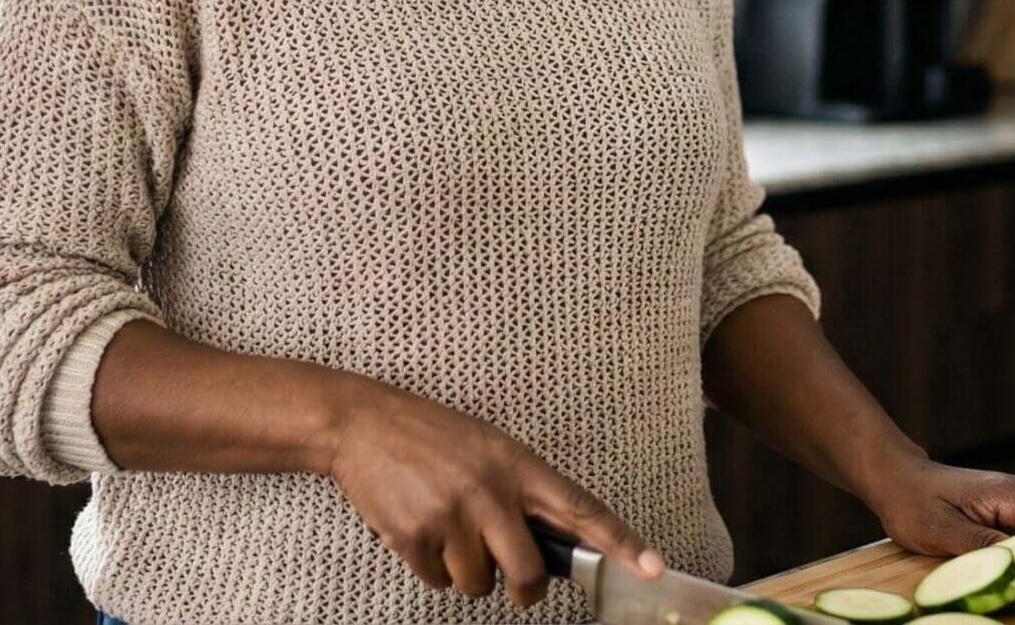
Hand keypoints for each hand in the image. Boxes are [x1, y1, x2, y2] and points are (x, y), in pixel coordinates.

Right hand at [326, 383, 665, 606]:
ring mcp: (451, 515)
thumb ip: (521, 492)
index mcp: (517, 465)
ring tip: (446, 530)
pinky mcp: (415, 537)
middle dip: (524, 591)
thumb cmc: (431, 437)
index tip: (652, 568)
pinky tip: (419, 531)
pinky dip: (431, 568)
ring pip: (479, 583)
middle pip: (528, 572)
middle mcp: (490, 491)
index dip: (621, 541)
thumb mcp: (489, 448)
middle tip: (516, 586)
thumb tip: (548, 546)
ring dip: (465, 572)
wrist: (362, 424)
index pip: (581, 509)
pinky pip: (438, 582)